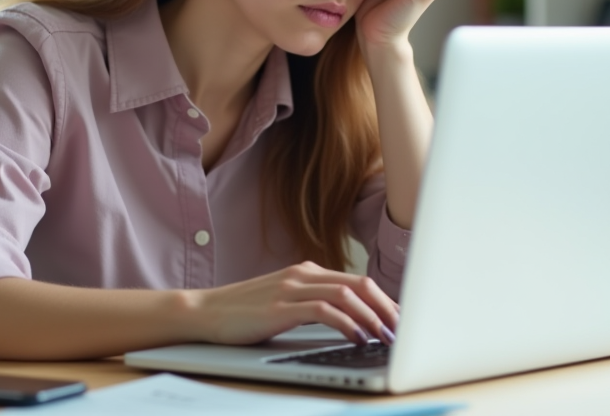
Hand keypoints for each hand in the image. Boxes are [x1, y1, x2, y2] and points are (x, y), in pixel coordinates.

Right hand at [188, 262, 399, 345]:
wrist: (205, 312)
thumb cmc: (244, 313)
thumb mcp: (285, 303)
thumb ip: (313, 304)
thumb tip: (350, 323)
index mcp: (308, 271)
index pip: (358, 281)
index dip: (384, 301)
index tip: (401, 320)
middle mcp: (303, 274)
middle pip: (360, 284)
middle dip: (387, 308)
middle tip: (404, 330)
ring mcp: (292, 288)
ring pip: (347, 295)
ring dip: (373, 317)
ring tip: (387, 337)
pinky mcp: (281, 306)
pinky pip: (324, 310)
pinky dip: (347, 323)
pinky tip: (357, 337)